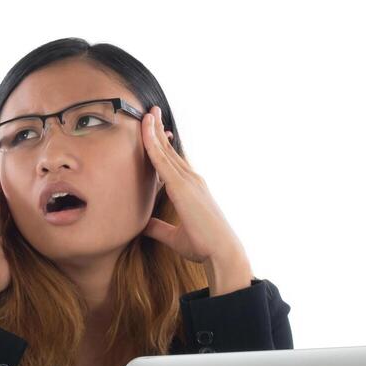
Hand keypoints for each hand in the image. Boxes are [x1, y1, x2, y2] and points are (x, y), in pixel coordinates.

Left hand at [140, 105, 251, 290]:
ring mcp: (189, 181)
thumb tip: (142, 225)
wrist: (222, 253)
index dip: (161, 146)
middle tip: (150, 113)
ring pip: (165, 151)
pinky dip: (153, 145)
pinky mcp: (183, 187)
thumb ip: (158, 229)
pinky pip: (163, 162)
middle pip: (169, 151)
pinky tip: (145, 132)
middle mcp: (191, 180)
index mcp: (191, 189)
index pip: (172, 162)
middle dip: (158, 131)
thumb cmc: (204, 246)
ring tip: (146, 114)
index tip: (154, 131)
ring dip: (154, 132)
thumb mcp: (175, 237)